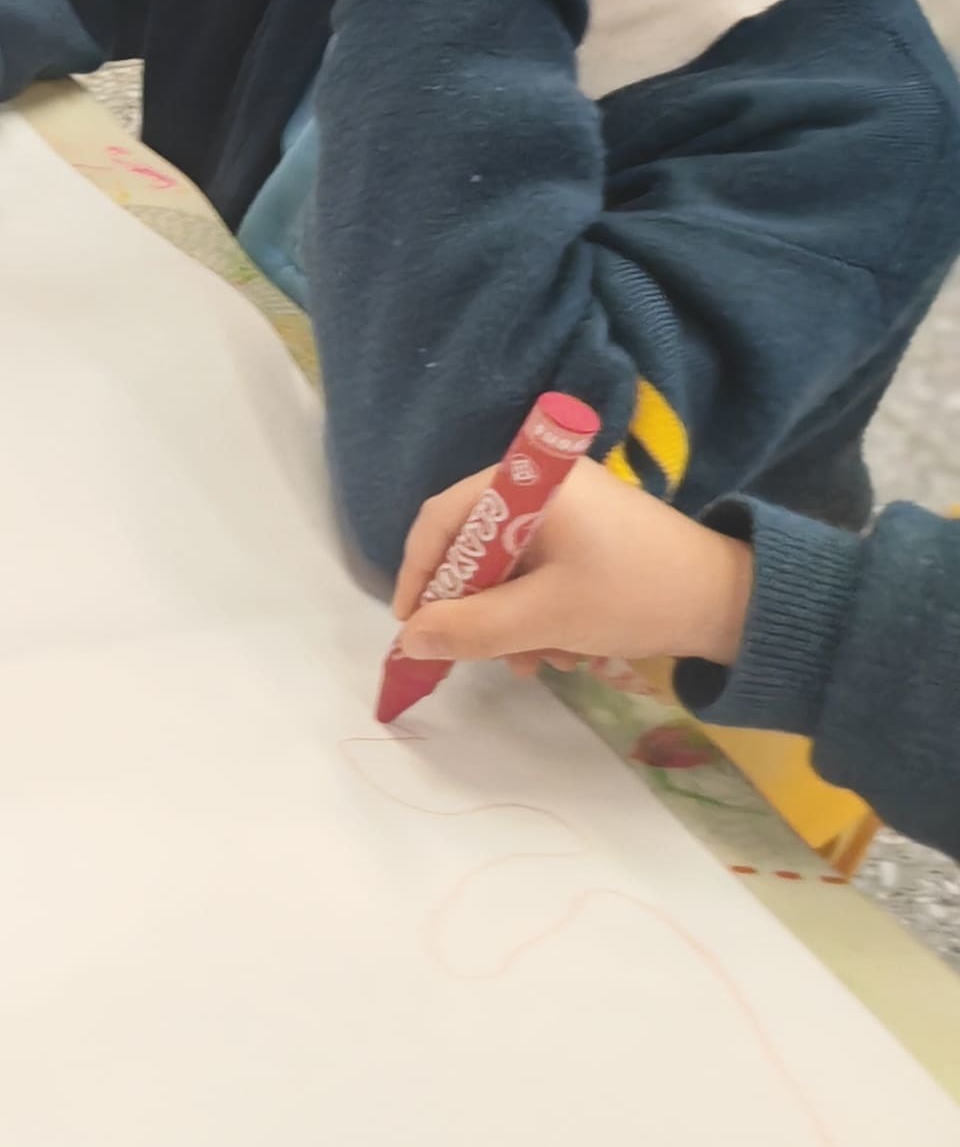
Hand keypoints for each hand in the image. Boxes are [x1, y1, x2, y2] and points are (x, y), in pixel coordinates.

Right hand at [389, 453, 754, 674]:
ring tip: (536, 663)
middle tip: (483, 657)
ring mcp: (569, 508)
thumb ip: (472, 628)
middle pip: (475, 547)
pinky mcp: (592, 533)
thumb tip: (409, 640)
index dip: (419, 575)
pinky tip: (565, 649)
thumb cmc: (635, 596)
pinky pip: (540, 569)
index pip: (442, 521)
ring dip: (511, 619)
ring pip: (508, 566)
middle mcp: (541, 484)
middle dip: (476, 608)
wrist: (737, 604)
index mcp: (527, 483)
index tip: (413, 627)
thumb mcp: (547, 618)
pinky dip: (540, 610)